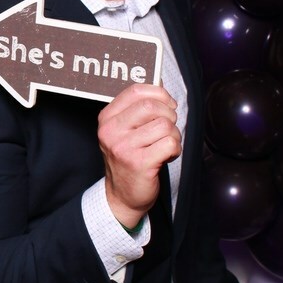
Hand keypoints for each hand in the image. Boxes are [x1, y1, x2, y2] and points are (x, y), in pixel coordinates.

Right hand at [97, 84, 180, 227]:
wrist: (122, 195)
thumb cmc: (128, 158)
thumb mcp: (124, 130)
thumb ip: (138, 108)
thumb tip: (161, 86)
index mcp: (107, 118)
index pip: (135, 92)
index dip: (159, 94)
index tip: (167, 104)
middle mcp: (111, 131)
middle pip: (151, 106)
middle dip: (169, 115)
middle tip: (168, 127)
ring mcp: (123, 147)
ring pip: (164, 126)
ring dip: (174, 135)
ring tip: (165, 145)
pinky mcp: (139, 163)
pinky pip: (170, 144)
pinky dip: (175, 149)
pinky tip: (166, 156)